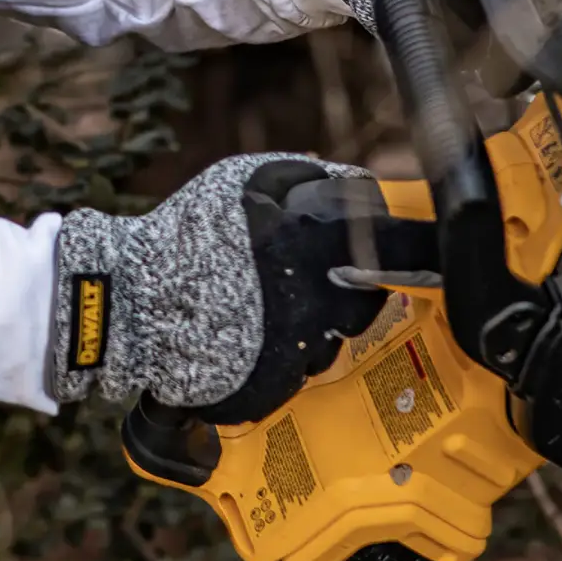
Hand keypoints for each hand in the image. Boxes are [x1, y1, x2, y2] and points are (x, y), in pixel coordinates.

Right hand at [48, 154, 436, 422]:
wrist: (134, 305)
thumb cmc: (185, 235)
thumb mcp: (238, 181)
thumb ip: (300, 176)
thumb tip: (351, 181)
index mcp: (311, 240)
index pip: (397, 241)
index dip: (418, 242)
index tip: (427, 242)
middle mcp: (318, 297)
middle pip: (369, 291)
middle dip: (352, 278)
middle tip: (317, 268)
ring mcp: (303, 346)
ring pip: (338, 330)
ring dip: (322, 314)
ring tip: (274, 298)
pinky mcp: (284, 384)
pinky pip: (307, 363)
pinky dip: (292, 347)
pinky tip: (257, 328)